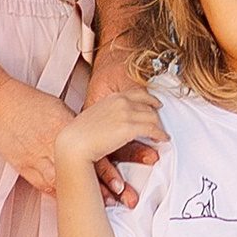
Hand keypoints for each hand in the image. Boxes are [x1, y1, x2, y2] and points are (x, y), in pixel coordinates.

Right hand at [59, 80, 164, 208]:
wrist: (74, 143)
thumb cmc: (79, 135)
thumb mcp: (94, 118)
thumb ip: (106, 115)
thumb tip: (114, 122)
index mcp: (111, 97)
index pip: (137, 93)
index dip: (149, 98)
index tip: (156, 103)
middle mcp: (120, 101)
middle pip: (147, 104)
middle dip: (155, 112)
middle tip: (160, 119)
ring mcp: (126, 113)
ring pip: (152, 117)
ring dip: (159, 125)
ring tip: (162, 133)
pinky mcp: (130, 127)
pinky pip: (152, 129)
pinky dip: (160, 134)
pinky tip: (162, 138)